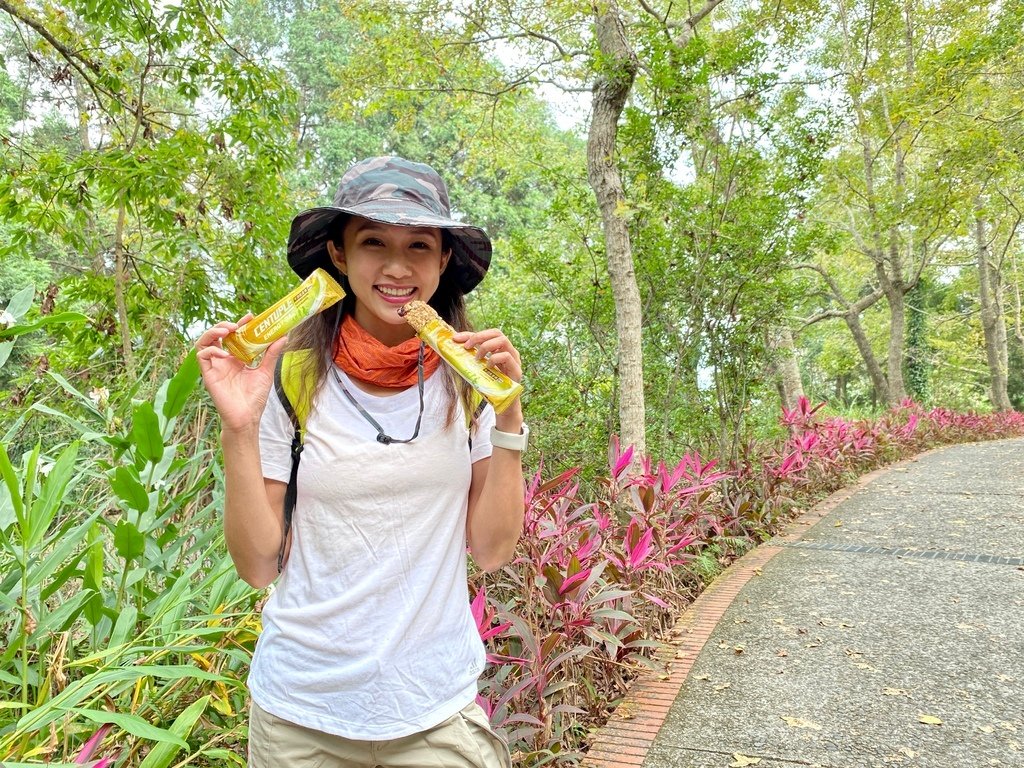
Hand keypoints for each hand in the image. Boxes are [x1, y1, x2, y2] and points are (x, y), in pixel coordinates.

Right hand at [195, 314, 287, 432]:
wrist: (247, 417)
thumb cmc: (254, 398)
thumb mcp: (265, 371)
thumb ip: (271, 354)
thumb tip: (283, 336)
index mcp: (236, 358)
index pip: (234, 336)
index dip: (239, 325)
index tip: (250, 317)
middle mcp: (223, 360)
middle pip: (216, 335)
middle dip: (224, 325)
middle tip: (236, 324)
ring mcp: (215, 367)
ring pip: (204, 342)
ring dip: (212, 332)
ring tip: (226, 331)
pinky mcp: (208, 375)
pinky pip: (202, 356)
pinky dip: (211, 350)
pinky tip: (225, 353)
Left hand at [452, 328, 523, 427]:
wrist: (503, 405)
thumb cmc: (491, 386)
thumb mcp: (479, 370)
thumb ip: (472, 360)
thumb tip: (454, 352)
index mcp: (500, 349)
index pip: (487, 334)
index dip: (470, 334)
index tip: (456, 338)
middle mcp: (509, 351)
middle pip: (497, 332)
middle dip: (479, 336)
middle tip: (467, 347)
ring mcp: (515, 360)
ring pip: (503, 340)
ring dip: (486, 347)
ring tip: (477, 358)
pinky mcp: (517, 370)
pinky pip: (506, 356)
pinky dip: (494, 359)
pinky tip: (488, 366)